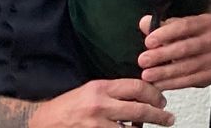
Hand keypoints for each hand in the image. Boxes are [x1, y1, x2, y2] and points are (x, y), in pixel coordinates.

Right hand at [28, 78, 170, 126]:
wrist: (42, 122)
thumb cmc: (68, 106)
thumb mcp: (92, 91)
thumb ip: (115, 93)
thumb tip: (142, 96)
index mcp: (101, 88)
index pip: (137, 87)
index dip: (154, 94)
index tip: (161, 101)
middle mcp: (100, 105)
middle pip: (140, 110)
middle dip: (159, 115)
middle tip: (168, 119)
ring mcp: (95, 124)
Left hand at [137, 13, 210, 89]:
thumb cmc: (193, 35)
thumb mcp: (181, 25)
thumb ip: (162, 25)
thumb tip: (145, 23)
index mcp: (207, 22)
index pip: (185, 26)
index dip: (166, 34)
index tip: (148, 42)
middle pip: (186, 47)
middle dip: (162, 55)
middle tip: (143, 60)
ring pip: (188, 66)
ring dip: (164, 72)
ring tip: (147, 75)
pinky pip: (190, 80)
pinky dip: (172, 83)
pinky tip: (158, 84)